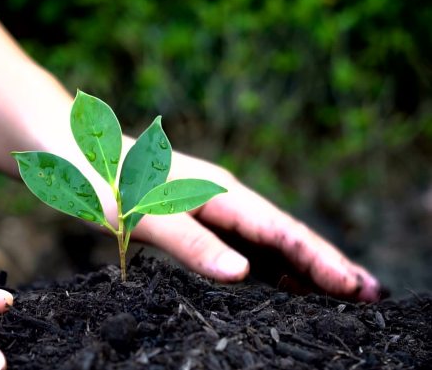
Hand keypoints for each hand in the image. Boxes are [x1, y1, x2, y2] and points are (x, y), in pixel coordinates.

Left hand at [130, 151, 380, 301]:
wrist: (77, 154)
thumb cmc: (105, 183)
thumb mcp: (143, 216)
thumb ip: (190, 243)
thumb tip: (243, 274)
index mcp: (217, 192)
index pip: (278, 230)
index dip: (316, 259)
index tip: (352, 286)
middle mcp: (222, 196)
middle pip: (284, 233)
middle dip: (326, 262)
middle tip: (371, 294)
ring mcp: (212, 204)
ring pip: (268, 239)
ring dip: (305, 264)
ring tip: (343, 292)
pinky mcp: (198, 214)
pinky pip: (244, 242)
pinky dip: (271, 263)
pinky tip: (285, 281)